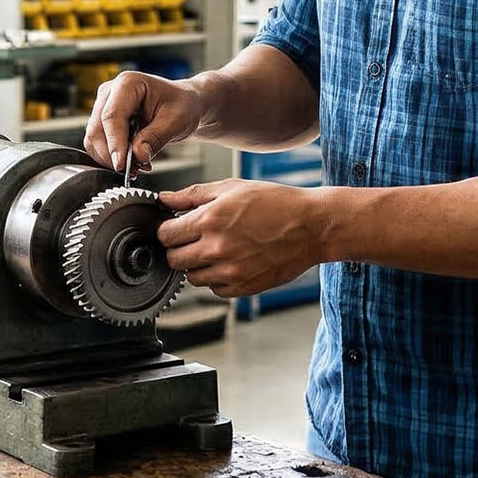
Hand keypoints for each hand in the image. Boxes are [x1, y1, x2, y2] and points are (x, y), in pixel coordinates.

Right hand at [84, 71, 205, 176]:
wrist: (182, 104)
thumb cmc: (181, 105)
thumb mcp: (176, 121)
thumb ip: (155, 138)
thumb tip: (137, 156)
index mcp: (128, 83)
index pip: (112, 116)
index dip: (114, 143)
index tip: (121, 165)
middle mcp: (110, 92)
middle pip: (97, 130)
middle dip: (113, 155)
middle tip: (137, 170)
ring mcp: (103, 106)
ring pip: (94, 140)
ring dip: (112, 158)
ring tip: (139, 165)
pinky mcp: (102, 120)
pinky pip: (98, 144)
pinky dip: (112, 157)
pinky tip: (132, 160)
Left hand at [156, 179, 326, 297]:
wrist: (313, 227)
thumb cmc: (276, 203)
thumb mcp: (233, 188)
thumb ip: (193, 195)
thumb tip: (164, 198)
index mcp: (210, 220)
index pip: (165, 235)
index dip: (168, 230)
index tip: (177, 227)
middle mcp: (216, 249)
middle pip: (174, 260)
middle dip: (179, 249)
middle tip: (196, 239)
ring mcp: (230, 272)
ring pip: (192, 278)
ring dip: (198, 265)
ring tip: (218, 249)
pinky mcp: (244, 288)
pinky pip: (215, 289)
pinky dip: (218, 278)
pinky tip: (233, 261)